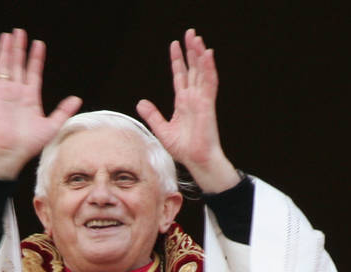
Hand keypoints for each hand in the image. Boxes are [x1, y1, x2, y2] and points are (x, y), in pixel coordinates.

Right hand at [0, 29, 81, 179]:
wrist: (12, 152)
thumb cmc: (30, 144)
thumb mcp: (52, 125)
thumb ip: (63, 111)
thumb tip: (77, 98)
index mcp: (31, 98)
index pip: (34, 72)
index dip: (36, 58)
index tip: (39, 44)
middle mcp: (17, 92)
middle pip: (18, 65)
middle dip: (20, 48)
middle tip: (20, 32)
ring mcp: (5, 92)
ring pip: (5, 65)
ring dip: (6, 50)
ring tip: (8, 34)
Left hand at [137, 29, 238, 192]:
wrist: (196, 160)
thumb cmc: (183, 149)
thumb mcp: (162, 129)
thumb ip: (152, 115)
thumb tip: (141, 102)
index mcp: (183, 103)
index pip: (180, 76)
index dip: (178, 61)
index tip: (174, 46)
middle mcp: (193, 98)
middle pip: (192, 69)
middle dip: (190, 51)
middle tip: (189, 33)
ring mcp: (201, 100)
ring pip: (201, 72)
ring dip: (199, 54)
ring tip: (196, 38)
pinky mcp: (207, 104)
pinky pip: (209, 82)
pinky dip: (209, 68)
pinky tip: (207, 54)